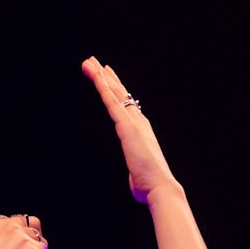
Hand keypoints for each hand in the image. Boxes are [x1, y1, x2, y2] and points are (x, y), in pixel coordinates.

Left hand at [81, 56, 176, 203]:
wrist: (160, 186)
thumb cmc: (149, 184)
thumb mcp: (139, 172)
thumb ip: (136, 170)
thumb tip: (137, 179)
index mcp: (140, 131)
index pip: (126, 105)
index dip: (116, 89)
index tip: (108, 76)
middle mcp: (138, 121)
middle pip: (120, 93)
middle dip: (106, 77)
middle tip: (94, 62)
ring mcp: (133, 122)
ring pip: (114, 92)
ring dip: (101, 76)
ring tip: (89, 62)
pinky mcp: (126, 126)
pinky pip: (111, 101)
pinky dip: (103, 87)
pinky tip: (95, 76)